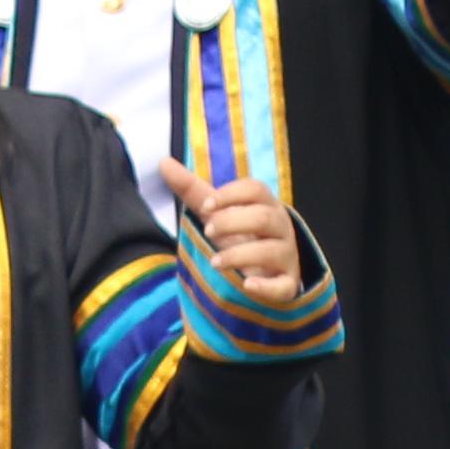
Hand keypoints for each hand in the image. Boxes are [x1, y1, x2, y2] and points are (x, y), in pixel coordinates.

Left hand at [161, 162, 305, 306]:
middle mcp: (281, 229)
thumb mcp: (215, 214)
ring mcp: (286, 258)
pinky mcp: (286, 285)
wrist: (260, 273)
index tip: (205, 205)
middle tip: (207, 231)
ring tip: (214, 262)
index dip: (231, 194)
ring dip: (241, 255)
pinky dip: (267, 287)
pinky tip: (247, 286)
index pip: (256, 189)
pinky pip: (284, 287)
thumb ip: (192, 190)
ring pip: (273, 251)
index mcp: (265, 206)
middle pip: (265, 217)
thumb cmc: (238, 237)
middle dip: (234, 222)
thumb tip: (163, 161)